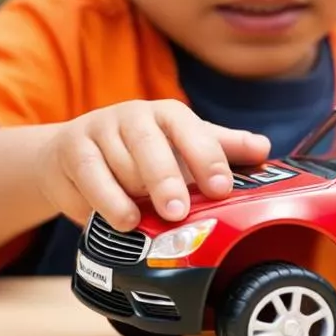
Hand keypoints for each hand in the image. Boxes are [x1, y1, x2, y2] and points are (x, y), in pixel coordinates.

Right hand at [37, 100, 269, 229]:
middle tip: (177, 212)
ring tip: (141, 220)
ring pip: (118, 166)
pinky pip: (90, 179)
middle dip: (165, 180)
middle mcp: (132, 116)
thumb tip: (264, 148)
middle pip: (149, 147)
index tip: (220, 188)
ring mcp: (99, 131)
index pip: (190, 129)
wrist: (73, 153)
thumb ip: (222, 148)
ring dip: (132, 197)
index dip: (207, 158)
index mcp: (168, 115)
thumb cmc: (142, 153)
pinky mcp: (72, 151)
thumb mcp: (183, 147)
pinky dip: (105, 203)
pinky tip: (121, 220)